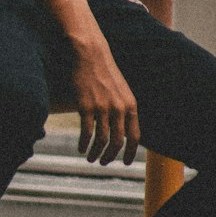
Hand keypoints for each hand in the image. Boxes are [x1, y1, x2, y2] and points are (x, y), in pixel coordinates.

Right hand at [72, 40, 140, 166]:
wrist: (90, 53)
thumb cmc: (105, 71)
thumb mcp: (121, 90)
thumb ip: (124, 109)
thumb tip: (123, 131)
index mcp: (130, 104)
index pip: (135, 136)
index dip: (131, 153)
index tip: (125, 163)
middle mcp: (119, 108)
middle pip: (117, 142)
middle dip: (110, 157)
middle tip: (103, 162)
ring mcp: (102, 107)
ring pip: (101, 141)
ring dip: (95, 154)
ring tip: (90, 158)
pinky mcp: (86, 106)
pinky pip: (86, 133)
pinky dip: (84, 144)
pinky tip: (81, 148)